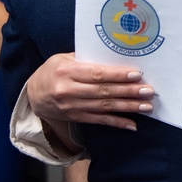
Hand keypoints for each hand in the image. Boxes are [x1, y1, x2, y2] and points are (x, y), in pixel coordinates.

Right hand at [26, 52, 155, 130]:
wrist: (33, 96)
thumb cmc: (51, 71)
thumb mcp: (62, 59)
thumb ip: (85, 58)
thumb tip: (113, 57)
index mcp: (66, 71)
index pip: (96, 74)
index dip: (117, 75)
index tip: (136, 74)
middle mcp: (68, 90)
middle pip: (103, 91)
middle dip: (128, 91)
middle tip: (148, 91)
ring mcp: (72, 107)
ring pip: (104, 107)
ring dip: (127, 107)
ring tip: (146, 106)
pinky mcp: (76, 118)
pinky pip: (100, 121)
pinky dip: (117, 123)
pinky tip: (132, 124)